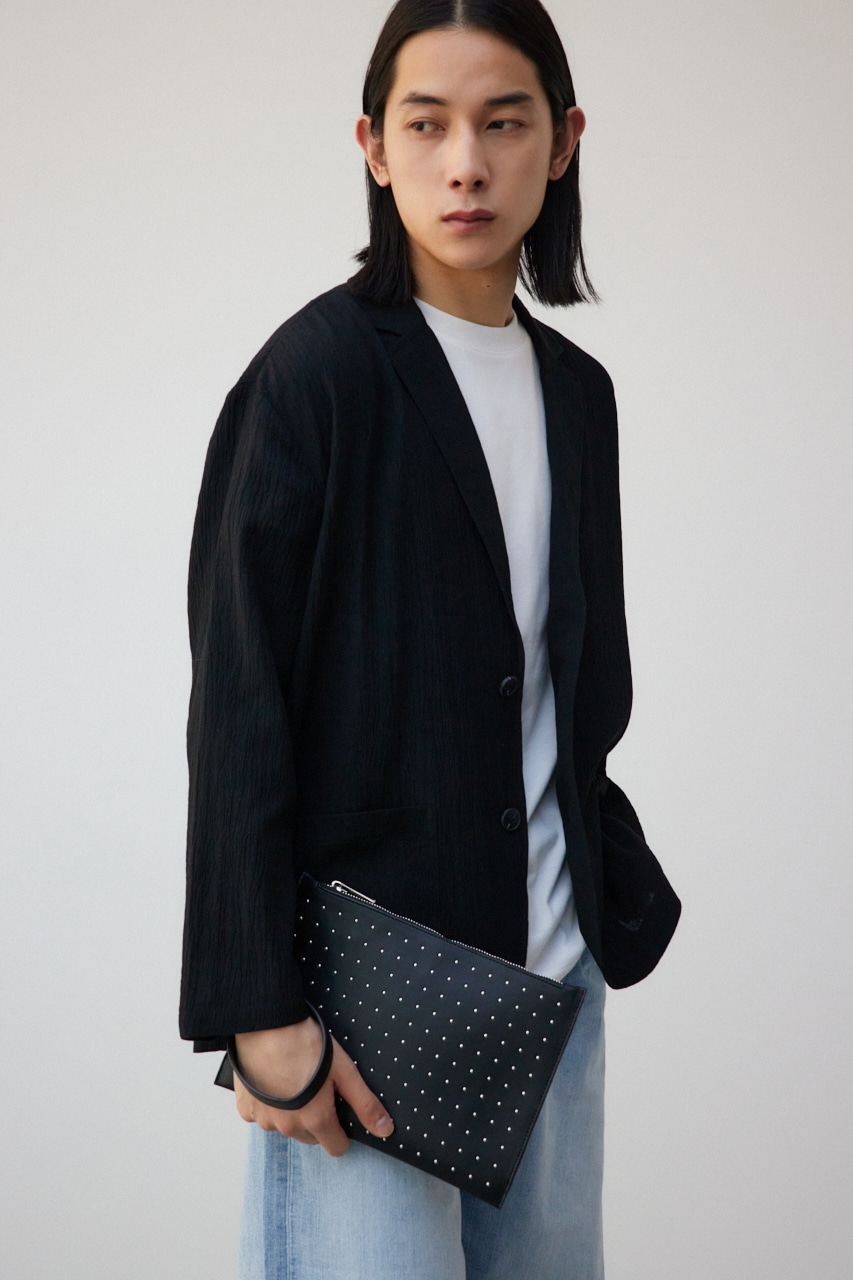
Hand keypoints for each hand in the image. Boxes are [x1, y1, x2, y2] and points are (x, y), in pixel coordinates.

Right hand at [233, 1018, 393, 1155]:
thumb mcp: (344, 1071)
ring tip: (294, 1079)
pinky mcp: (246, 1108)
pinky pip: (262, 1116)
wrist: (265, 1025)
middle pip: (311, 1137)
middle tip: (317, 1088)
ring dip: (291, 1112)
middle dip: (317, 1120)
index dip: (342, 1131)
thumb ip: (365, 1104)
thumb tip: (386, 1130)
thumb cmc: (306, 1043)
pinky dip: (269, 1104)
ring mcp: (264, 1120)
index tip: (339, 1110)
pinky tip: (272, 1081)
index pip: (336, 1147)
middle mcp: (288, 1127)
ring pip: (286, 1127)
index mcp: (315, 1120)